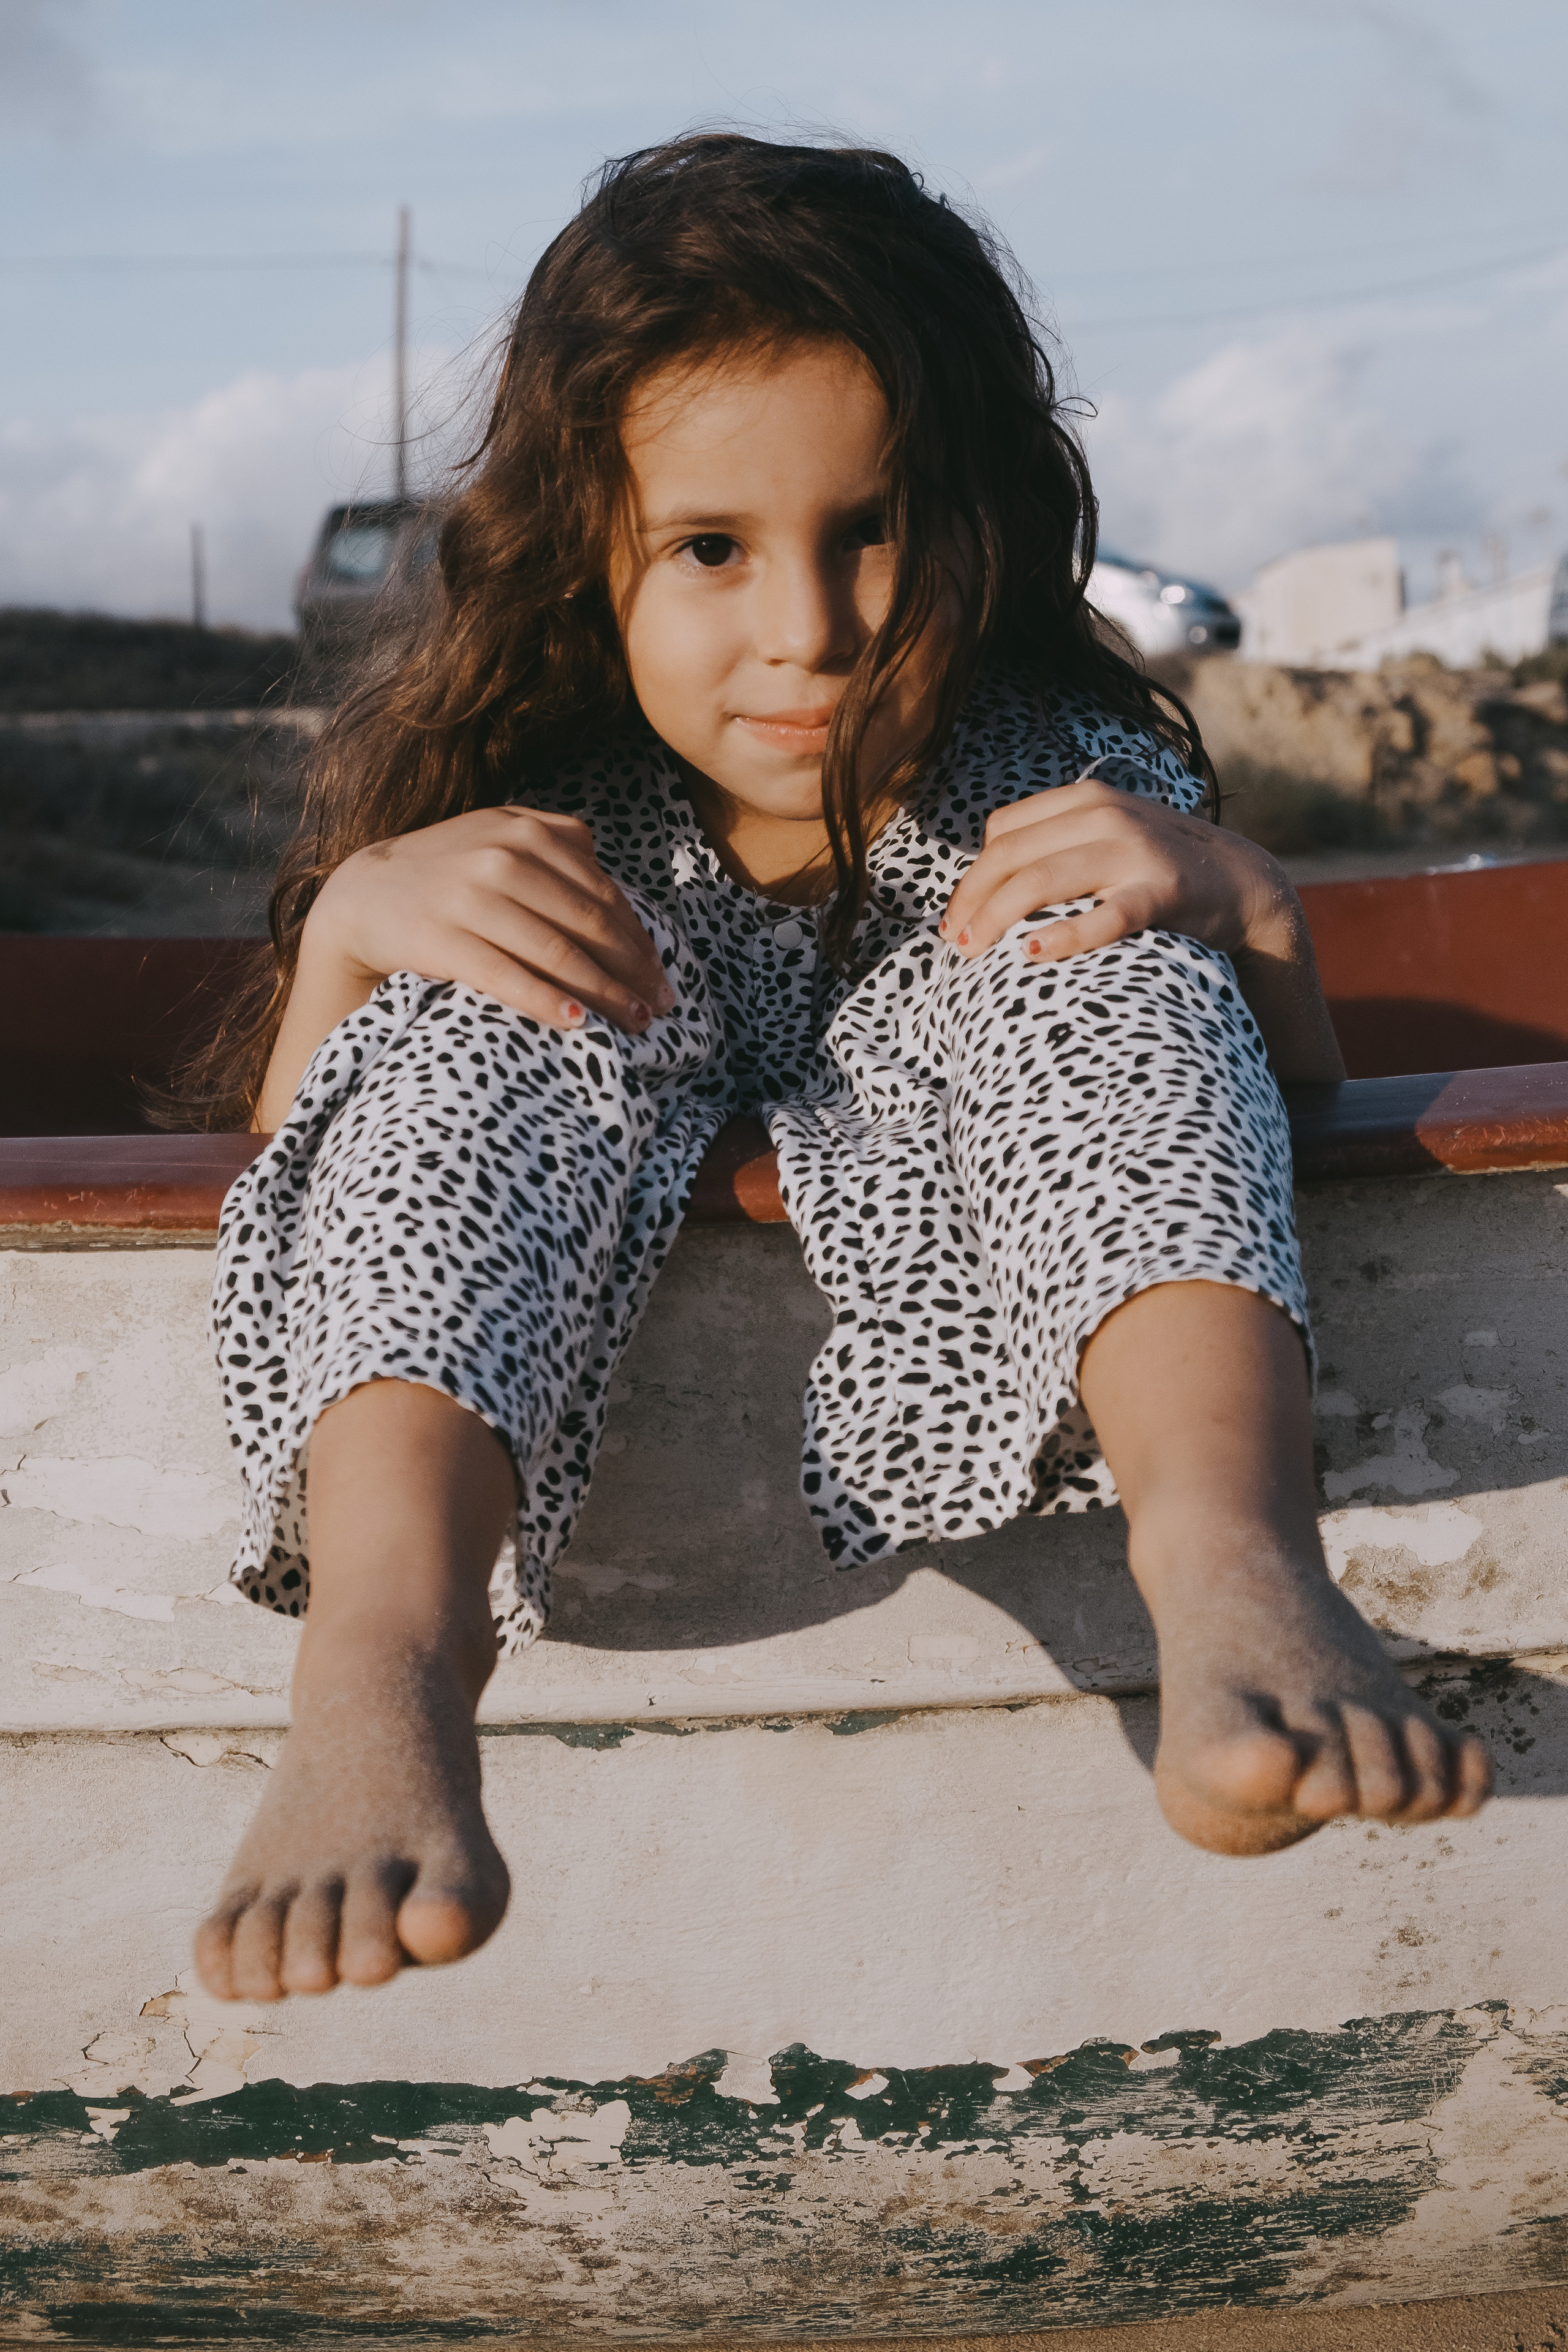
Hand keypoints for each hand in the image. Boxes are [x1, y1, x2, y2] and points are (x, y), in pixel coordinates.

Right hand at [307, 805, 674, 1034]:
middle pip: (589, 923)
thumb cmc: (447, 871)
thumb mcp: (498, 833)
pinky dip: (545, 1000)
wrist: (364, 894)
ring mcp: (470, 897)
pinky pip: (506, 975)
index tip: (662, 977)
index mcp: (526, 831)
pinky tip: (576, 1021)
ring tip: (631, 1023)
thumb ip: (553, 839)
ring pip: (556, 951)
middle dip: (632, 971)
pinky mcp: (441, 938)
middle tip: (658, 1008)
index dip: (639, 940)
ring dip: (603, 993)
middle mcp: (502, 857)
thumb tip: (610, 872)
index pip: (603, 893)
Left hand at [939, 775, 1295, 966]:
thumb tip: (984, 882)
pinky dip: (1065, 935)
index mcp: (1085, 799)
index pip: (1003, 832)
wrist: (1241, 883)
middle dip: (972, 901)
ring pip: (1041, 879)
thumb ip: (1055, 844)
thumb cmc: (1156, 869)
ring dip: (997, 917)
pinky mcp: (1161, 893)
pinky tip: (1032, 954)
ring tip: (974, 951)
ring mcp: (1134, 852)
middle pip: (1011, 856)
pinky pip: (1104, 916)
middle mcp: (1105, 816)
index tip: (956, 918)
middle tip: (954, 943)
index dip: (970, 877)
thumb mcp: (1105, 837)